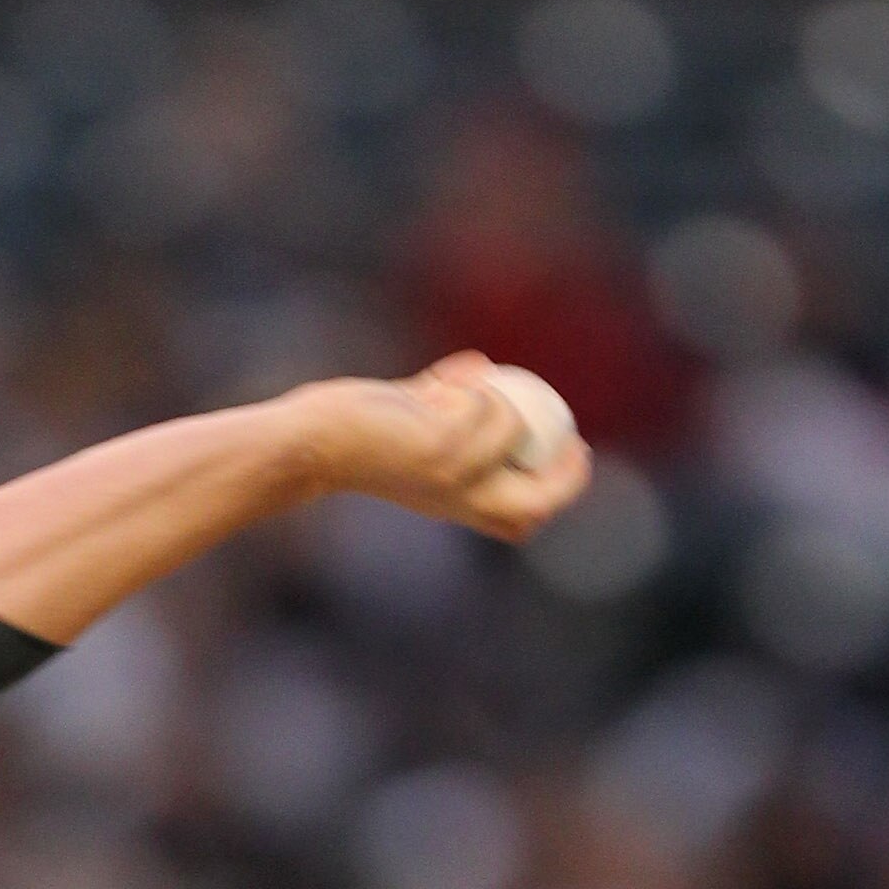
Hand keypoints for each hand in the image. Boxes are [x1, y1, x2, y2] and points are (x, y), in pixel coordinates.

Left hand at [313, 354, 594, 541]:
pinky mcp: (444, 448)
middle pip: (539, 504)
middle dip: (568, 477)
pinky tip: (435, 382)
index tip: (573, 453)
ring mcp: (454, 476)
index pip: (522, 518)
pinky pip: (485, 404)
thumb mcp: (416, 423)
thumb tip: (488, 370)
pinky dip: (469, 383)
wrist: (313, 444)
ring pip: (512, 430)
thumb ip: (450, 402)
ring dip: (496, 398)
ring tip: (452, 386)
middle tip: (575, 441)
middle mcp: (460, 500)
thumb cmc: (357, 432)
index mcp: (458, 504)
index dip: (558, 490)